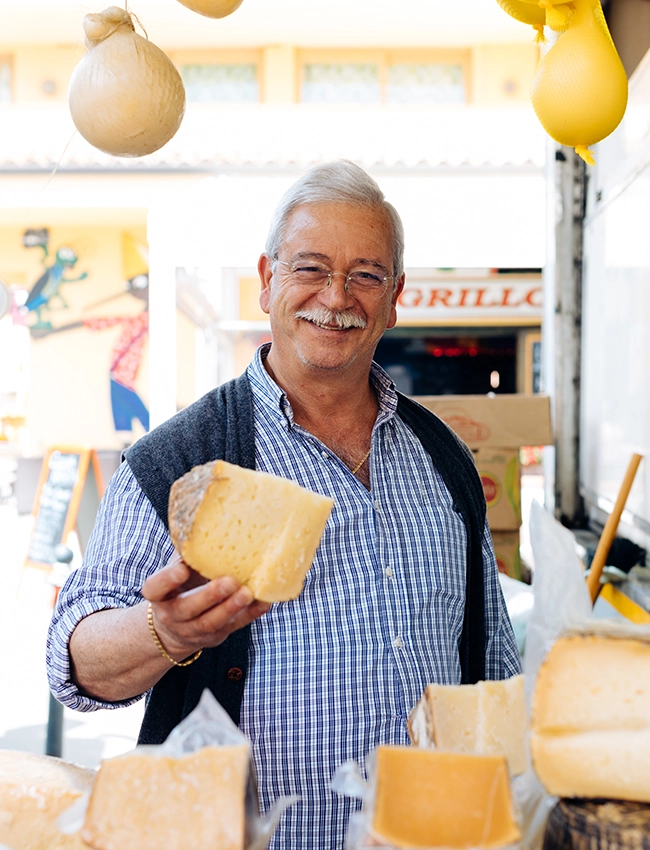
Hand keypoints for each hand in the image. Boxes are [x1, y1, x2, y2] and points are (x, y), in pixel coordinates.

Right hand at [142, 552, 270, 661]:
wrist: (177, 626)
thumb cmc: (181, 586)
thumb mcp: (176, 569)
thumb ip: (188, 554)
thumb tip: (207, 525)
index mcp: (159, 595)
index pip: (155, 588)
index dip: (167, 580)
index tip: (182, 569)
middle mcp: (173, 615)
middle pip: (188, 608)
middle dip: (210, 596)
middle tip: (230, 581)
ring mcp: (193, 630)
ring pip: (211, 622)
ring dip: (231, 608)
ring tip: (248, 593)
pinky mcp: (215, 636)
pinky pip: (234, 626)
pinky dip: (250, 614)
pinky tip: (263, 602)